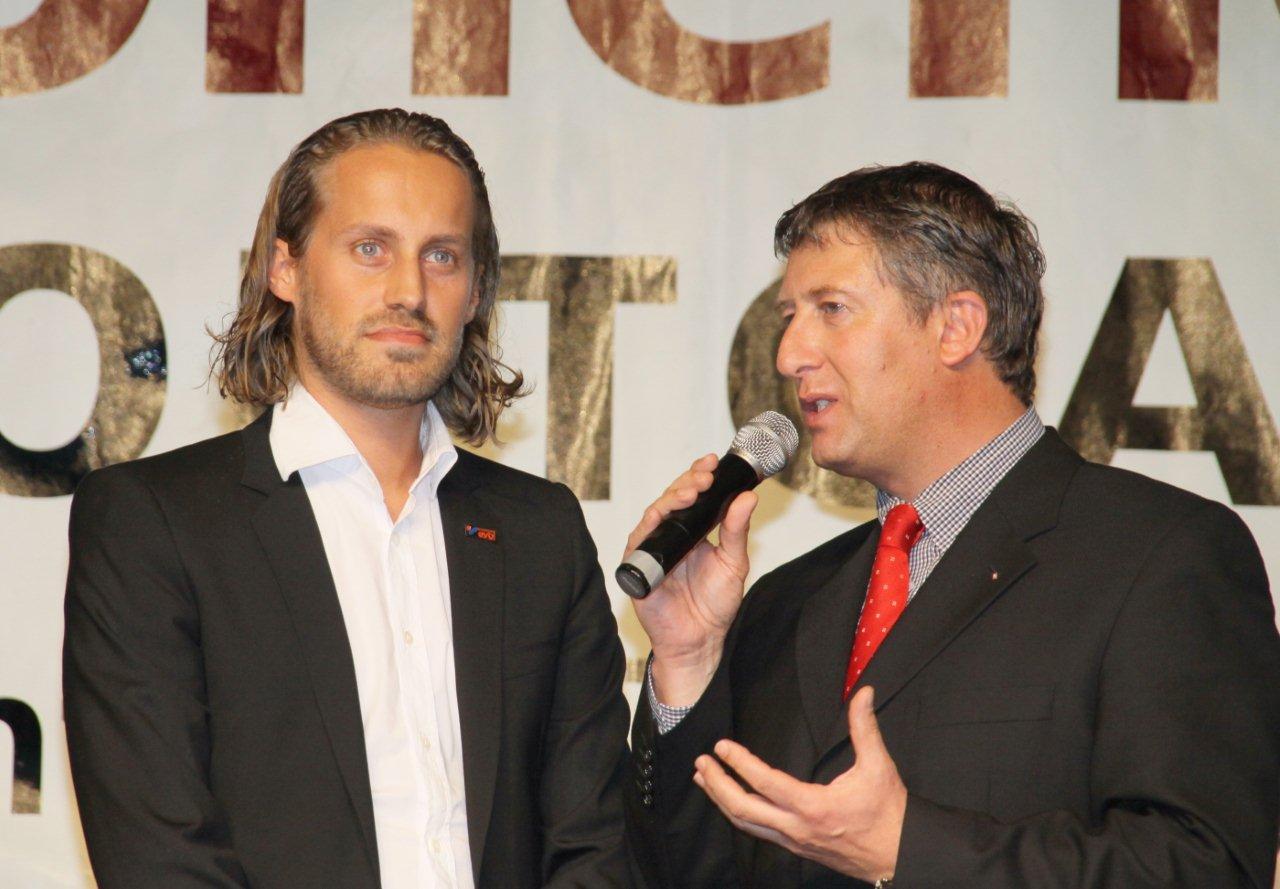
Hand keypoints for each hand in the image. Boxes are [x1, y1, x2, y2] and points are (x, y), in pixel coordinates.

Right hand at [624, 453, 757, 705]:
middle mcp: (672, 534)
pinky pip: (639, 539)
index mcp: (694, 530)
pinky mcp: (638, 565)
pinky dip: (650, 524)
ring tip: (692, 490)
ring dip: (672, 497)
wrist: (699, 640)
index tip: (714, 463)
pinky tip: (662, 514)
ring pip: (656, 512)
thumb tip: (748, 497)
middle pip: (673, 497)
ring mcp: (653, 548)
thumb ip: (737, 530)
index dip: (700, 475)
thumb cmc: (714, 605)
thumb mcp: (734, 562)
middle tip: (706, 475)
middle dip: (689, 482)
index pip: (694, 494)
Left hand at [692, 687, 906, 882]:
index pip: (765, 783)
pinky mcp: (796, 849)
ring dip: (721, 801)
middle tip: (701, 763)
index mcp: (813, 807)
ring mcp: (794, 842)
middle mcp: (797, 828)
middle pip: (743, 810)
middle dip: (717, 785)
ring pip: (746, 825)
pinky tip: (730, 802)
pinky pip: (759, 832)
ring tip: (704, 779)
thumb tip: (863, 692)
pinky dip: (738, 814)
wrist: (899, 854)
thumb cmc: (888, 812)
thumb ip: (865, 727)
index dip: (740, 763)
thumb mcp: (878, 766)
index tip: (721, 746)